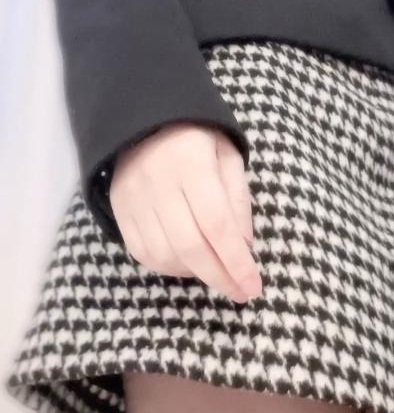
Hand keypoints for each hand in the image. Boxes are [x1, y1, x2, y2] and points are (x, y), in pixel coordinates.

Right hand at [109, 122, 261, 303]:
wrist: (142, 120)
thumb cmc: (196, 139)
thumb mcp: (228, 157)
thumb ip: (238, 200)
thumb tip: (244, 247)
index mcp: (192, 165)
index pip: (216, 224)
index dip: (236, 262)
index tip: (253, 287)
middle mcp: (158, 184)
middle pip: (190, 246)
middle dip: (219, 277)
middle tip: (240, 293)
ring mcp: (133, 199)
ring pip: (165, 255)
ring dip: (196, 274)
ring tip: (217, 273)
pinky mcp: (119, 211)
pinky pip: (142, 253)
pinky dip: (169, 268)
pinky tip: (189, 266)